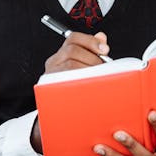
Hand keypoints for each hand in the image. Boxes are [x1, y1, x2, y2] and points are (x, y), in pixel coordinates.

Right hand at [32, 31, 110, 153]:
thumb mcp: (82, 69)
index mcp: (60, 56)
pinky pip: (67, 84)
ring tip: (98, 80)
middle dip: (92, 59)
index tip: (105, 49)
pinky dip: (82, 85)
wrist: (57, 119)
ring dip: (89, 71)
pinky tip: (92, 88)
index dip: (90, 41)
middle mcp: (53, 64)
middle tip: (103, 70)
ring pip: (70, 66)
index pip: (73, 38)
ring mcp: (50, 78)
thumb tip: (102, 37)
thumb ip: (92, 52)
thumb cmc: (72, 92)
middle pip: (72, 51)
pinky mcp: (50, 91)